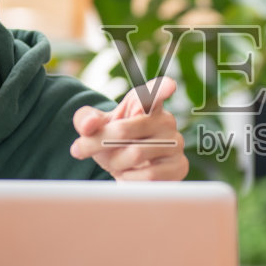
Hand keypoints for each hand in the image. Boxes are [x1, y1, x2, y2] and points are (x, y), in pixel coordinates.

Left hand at [71, 76, 188, 180]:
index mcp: (145, 103)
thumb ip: (85, 119)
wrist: (126, 167)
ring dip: (116, 163)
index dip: (162, 89)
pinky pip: (150, 175)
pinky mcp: (180, 165)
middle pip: (124, 130)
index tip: (169, 86)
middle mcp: (165, 119)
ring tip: (116, 162)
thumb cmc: (112, 141)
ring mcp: (176, 142)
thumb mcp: (95, 128)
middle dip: (99, 143)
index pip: (155, 92)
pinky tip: (130, 174)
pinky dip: (132, 178)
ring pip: (136, 154)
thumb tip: (89, 124)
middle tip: (84, 149)